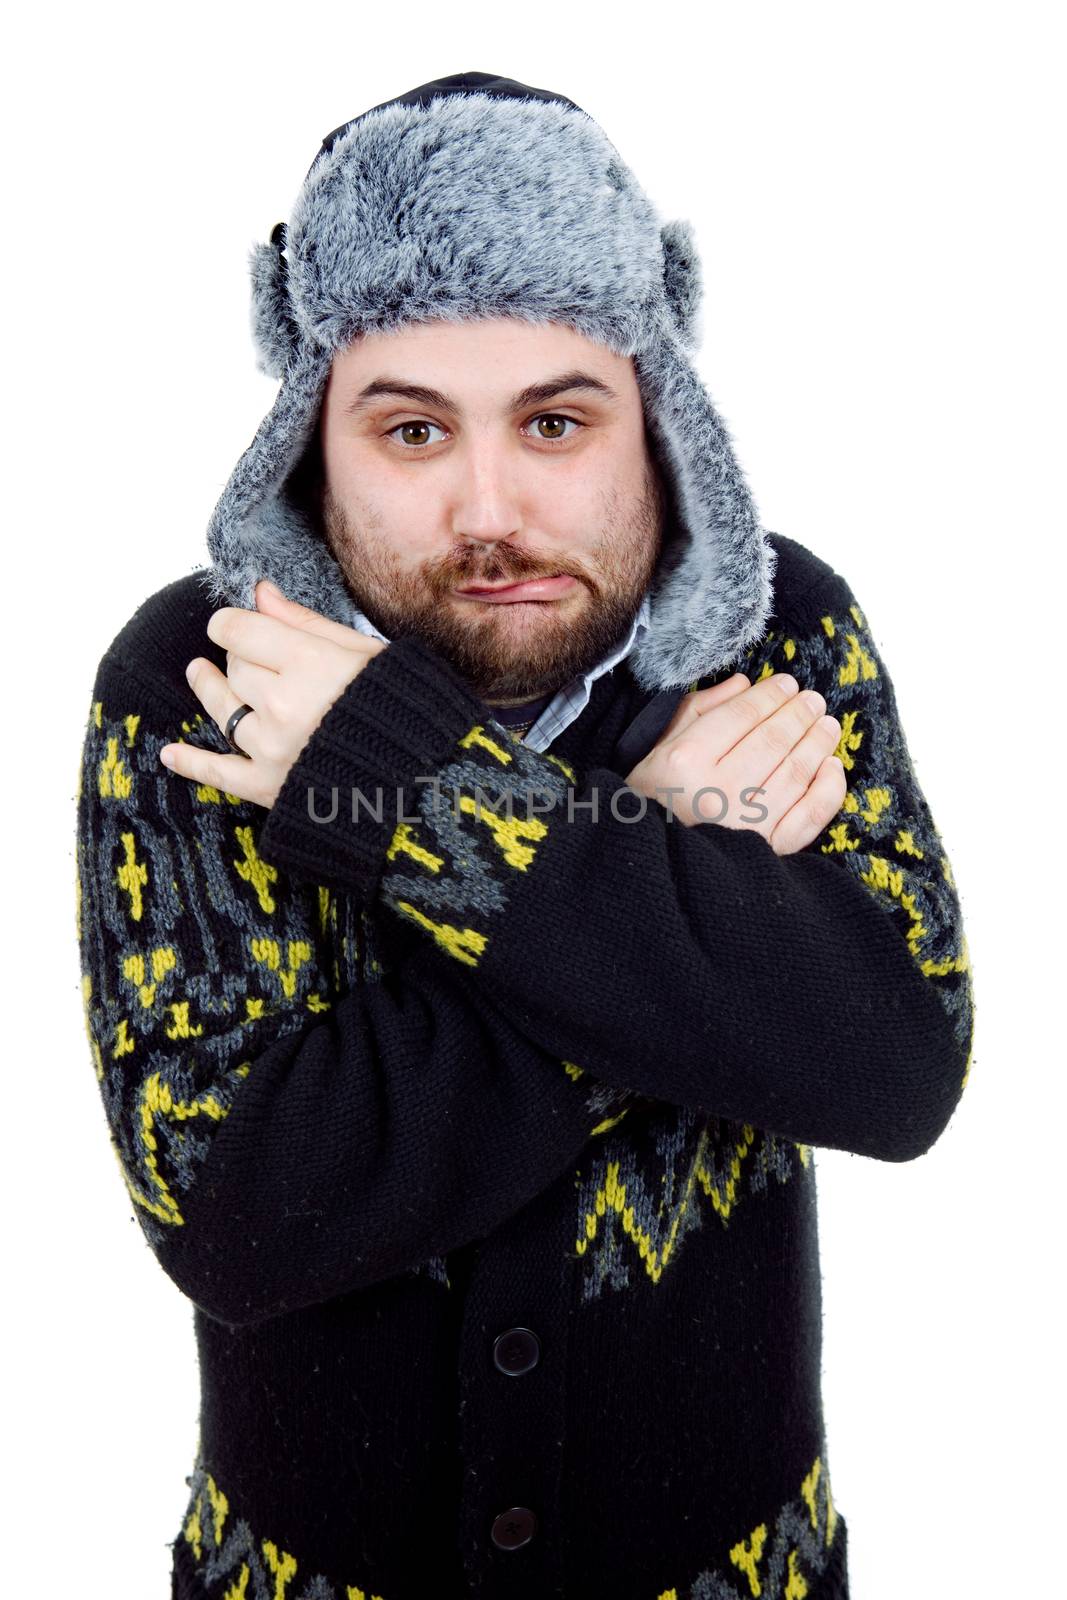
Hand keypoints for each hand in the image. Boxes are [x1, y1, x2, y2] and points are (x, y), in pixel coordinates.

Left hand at [158, 579, 386, 807]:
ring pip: (222, 707)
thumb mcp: (364, 653)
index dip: (231, 623)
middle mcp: (282, 704)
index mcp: (309, 664)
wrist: (427, 783)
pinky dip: (191, 762)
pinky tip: (170, 753)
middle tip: (250, 657)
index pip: (239, 629)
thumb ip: (306, 623)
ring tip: (200, 675)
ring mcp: (271, 748)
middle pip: (235, 667)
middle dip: (238, 657)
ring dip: (209, 688)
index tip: (234, 624)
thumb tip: (260, 592)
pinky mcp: (268, 788)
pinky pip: (217, 772)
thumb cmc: (405, 708)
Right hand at [625, 671, 845, 854]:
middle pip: (773, 740)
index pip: (741, 716)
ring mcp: (746, 824)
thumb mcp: (659, 747)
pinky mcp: (768, 850)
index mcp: (686, 761)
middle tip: (814, 701)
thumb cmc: (654, 798)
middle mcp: (717, 791)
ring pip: (795, 772)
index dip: (770, 695)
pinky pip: (809, 815)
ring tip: (827, 726)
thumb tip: (744, 684)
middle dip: (799, 714)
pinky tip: (831, 767)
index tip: (787, 683)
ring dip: (818, 743)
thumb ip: (699, 710)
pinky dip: (827, 789)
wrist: (654, 861)